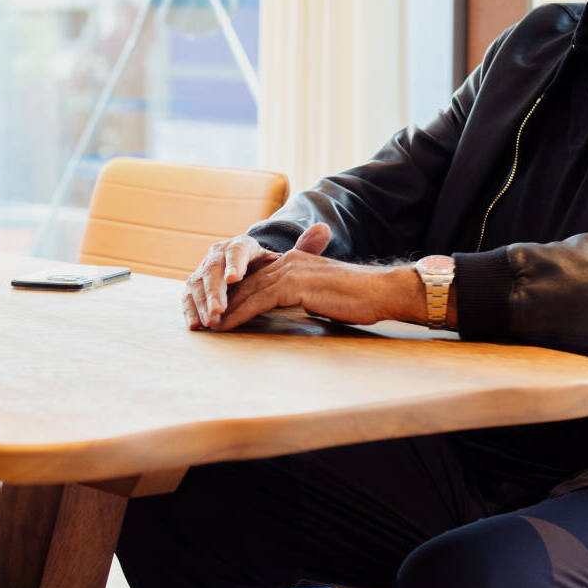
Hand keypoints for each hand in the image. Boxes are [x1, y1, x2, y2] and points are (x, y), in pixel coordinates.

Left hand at [209, 223, 402, 331]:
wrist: (382, 291)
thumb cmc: (360, 298)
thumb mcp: (325, 293)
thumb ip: (306, 295)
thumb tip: (297, 308)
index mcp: (296, 261)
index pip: (259, 278)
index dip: (238, 294)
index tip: (220, 309)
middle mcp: (290, 261)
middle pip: (248, 283)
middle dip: (225, 301)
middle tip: (204, 318)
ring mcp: (291, 271)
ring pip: (248, 291)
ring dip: (226, 309)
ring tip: (209, 326)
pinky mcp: (295, 285)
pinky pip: (258, 301)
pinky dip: (239, 314)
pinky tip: (226, 326)